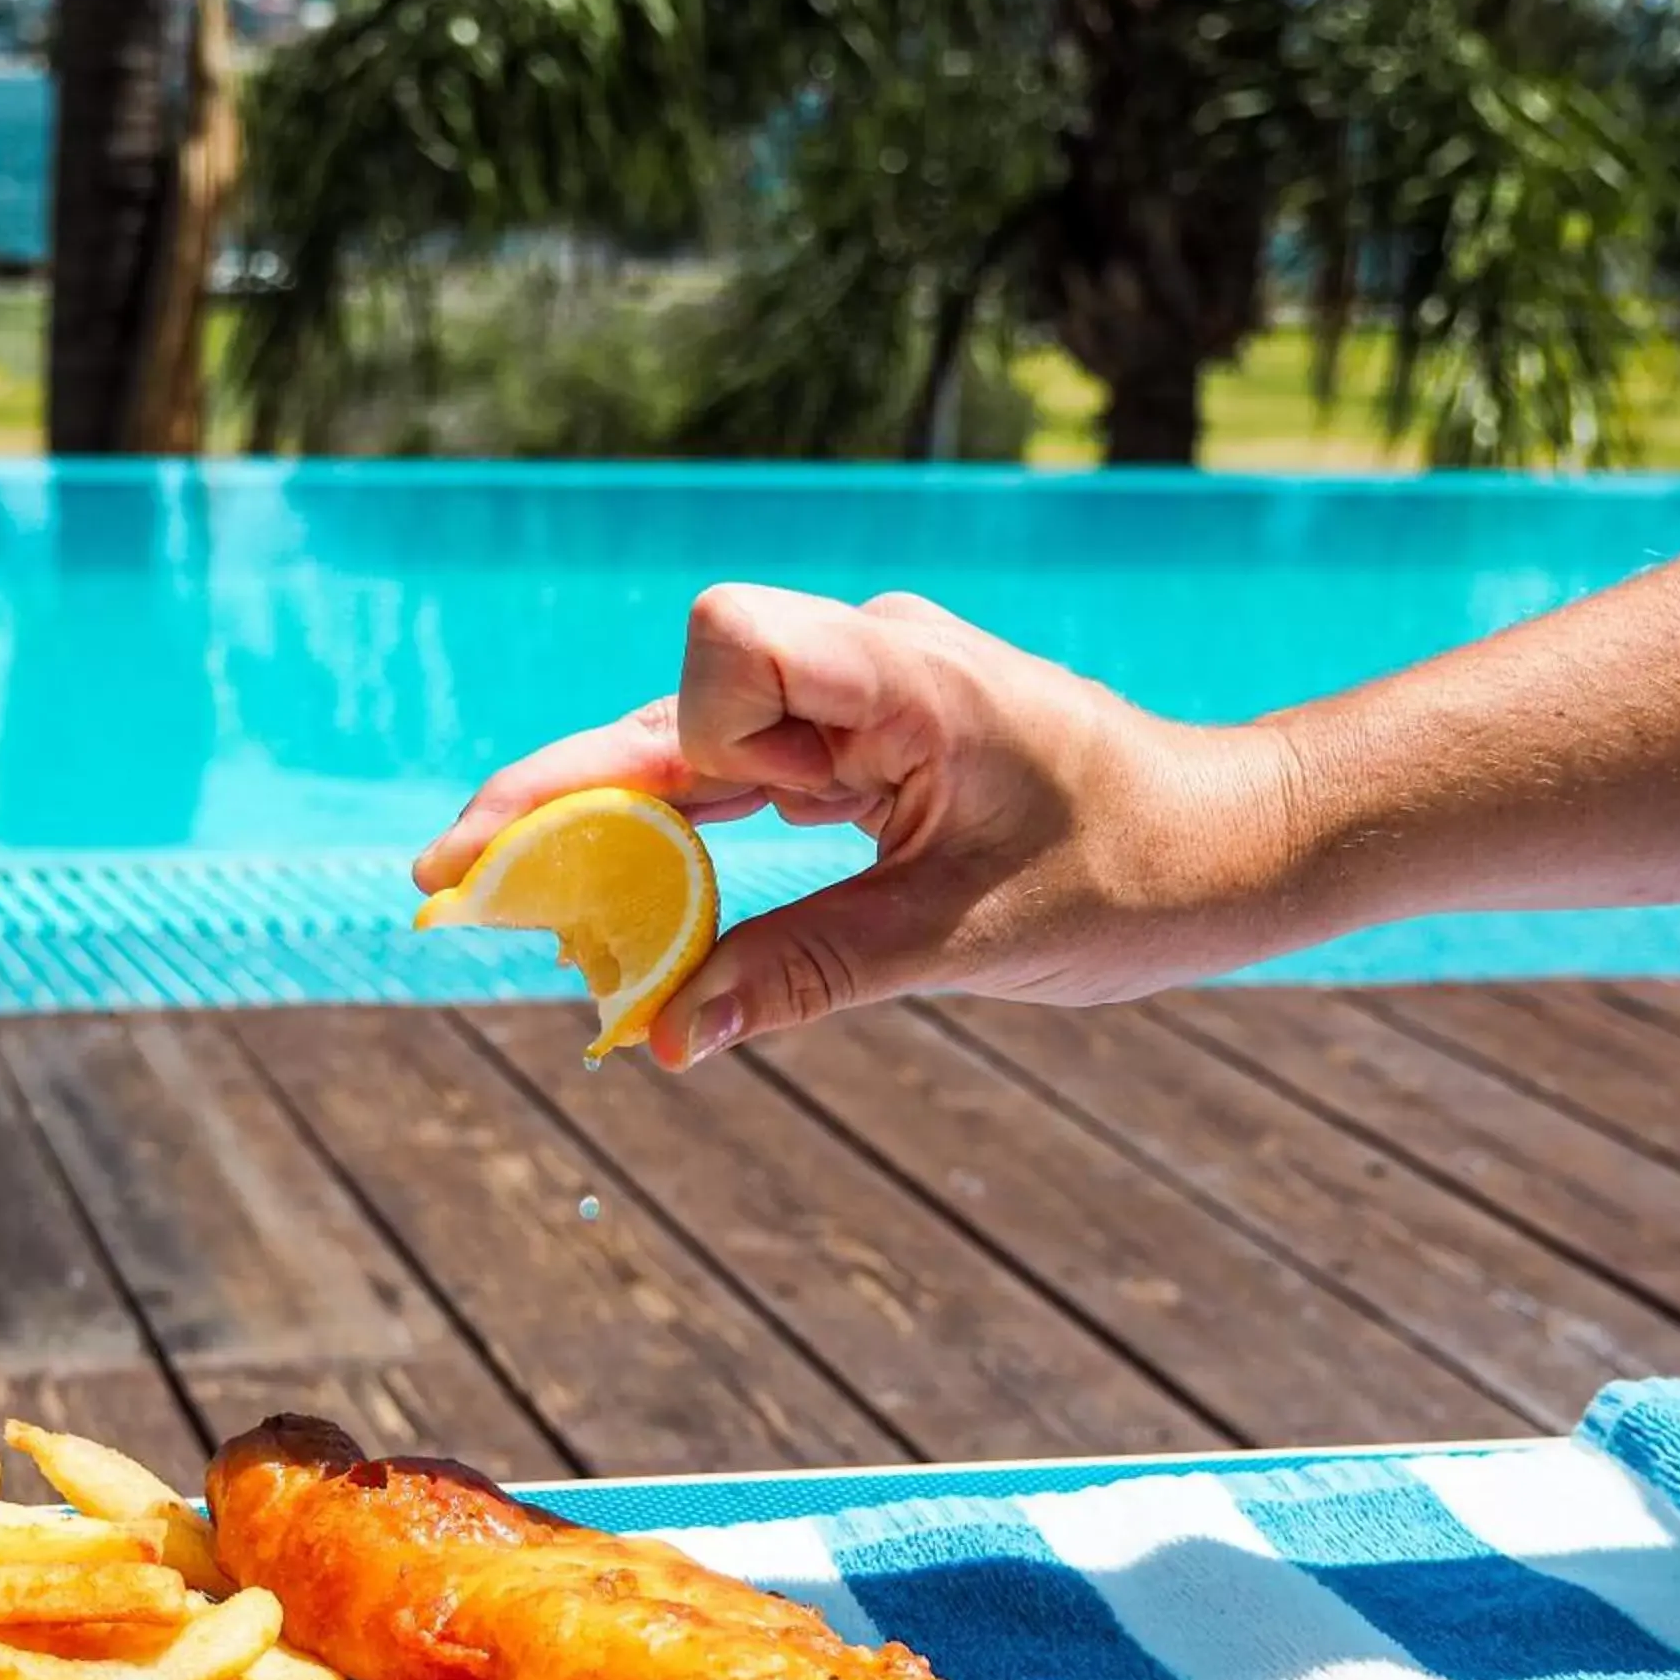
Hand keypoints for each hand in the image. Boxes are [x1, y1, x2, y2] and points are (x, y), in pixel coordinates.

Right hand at [414, 584, 1312, 1068]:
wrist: (1234, 851)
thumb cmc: (1130, 878)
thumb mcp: (958, 943)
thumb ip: (801, 975)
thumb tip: (662, 1038)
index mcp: (903, 669)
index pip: (729, 641)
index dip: (699, 737)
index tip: (745, 824)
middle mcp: (866, 662)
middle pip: (676, 708)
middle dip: (568, 795)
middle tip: (445, 877)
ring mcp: (860, 702)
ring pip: (693, 751)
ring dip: (614, 829)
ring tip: (499, 902)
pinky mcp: (863, 747)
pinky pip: (741, 786)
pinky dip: (682, 846)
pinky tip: (618, 910)